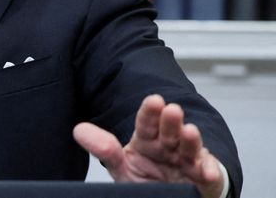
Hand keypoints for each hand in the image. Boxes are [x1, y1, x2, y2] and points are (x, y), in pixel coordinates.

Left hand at [73, 94, 224, 197]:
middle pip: (170, 130)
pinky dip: (209, 172)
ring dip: (191, 140)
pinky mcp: (203, 178)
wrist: (170, 197)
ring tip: (190, 132)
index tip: (154, 100)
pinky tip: (207, 172)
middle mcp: (168, 147)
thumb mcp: (122, 166)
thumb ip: (104, 149)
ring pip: (190, 148)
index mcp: (148, 140)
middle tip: (172, 110)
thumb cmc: (147, 180)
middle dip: (171, 120)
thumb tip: (78, 130)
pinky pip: (208, 174)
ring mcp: (187, 161)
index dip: (150, 111)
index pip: (146, 122)